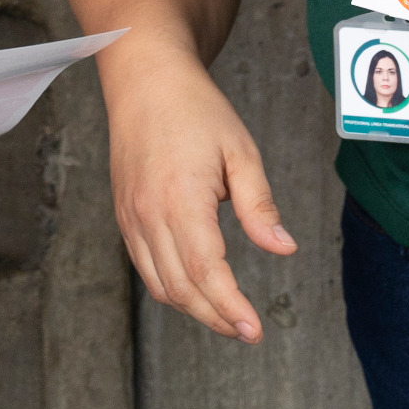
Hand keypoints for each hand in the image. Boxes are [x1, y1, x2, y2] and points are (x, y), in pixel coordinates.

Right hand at [100, 40, 294, 343]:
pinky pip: (144, 266)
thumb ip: (259, 206)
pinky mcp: (124, 214)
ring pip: (160, 284)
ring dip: (193, 308)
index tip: (254, 329)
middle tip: (247, 330)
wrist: (144, 79)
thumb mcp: (240, 151)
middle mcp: (149, 214)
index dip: (230, 307)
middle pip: (181, 288)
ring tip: (226, 316)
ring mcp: (131, 216)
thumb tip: (284, 249)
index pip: (205, 271)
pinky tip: (195, 289)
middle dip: (215, 318)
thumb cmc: (195, 109)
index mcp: (180, 199)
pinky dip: (170, 288)